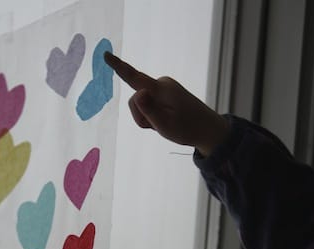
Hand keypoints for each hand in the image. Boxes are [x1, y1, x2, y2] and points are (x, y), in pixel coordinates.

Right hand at [104, 52, 229, 156]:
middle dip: (142, 116)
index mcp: (161, 89)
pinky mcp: (164, 92)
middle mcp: (161, 84)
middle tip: (160, 126)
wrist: (208, 129)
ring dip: (148, 117)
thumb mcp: (165, 125)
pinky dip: (153, 114)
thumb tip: (138, 93)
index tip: (106, 55)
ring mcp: (163, 87)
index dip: (118, 66)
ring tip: (166, 123)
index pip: (134, 77)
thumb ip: (149, 110)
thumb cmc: (187, 129)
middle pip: (135, 100)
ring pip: (140, 103)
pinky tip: (167, 119)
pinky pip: (148, 103)